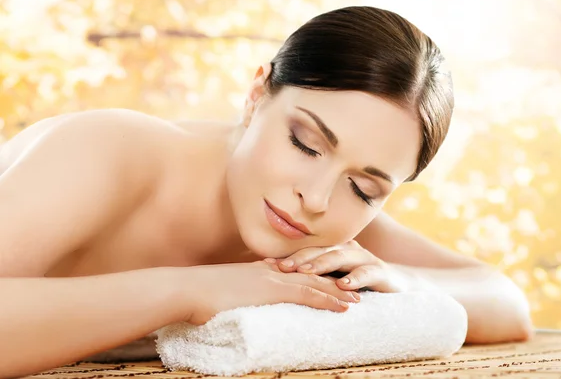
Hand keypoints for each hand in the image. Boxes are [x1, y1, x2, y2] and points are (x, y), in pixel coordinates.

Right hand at [181, 261, 360, 324]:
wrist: (187, 289)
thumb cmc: (196, 293)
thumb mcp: (220, 291)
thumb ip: (234, 294)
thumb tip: (235, 304)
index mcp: (258, 270)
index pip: (294, 270)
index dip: (314, 274)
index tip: (329, 277)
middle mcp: (269, 271)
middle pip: (310, 273)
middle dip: (333, 279)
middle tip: (354, 284)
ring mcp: (272, 279)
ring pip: (315, 282)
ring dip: (339, 290)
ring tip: (359, 296)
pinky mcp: (272, 291)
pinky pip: (308, 294)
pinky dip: (328, 299)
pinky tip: (343, 306)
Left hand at [266, 240, 408, 292]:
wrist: (398, 285)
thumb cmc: (358, 282)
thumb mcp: (333, 280)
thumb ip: (312, 278)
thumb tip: (277, 283)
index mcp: (333, 250)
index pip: (306, 251)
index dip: (287, 256)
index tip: (266, 264)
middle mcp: (347, 249)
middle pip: (320, 251)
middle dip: (300, 258)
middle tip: (282, 267)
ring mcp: (364, 259)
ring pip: (340, 257)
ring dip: (323, 264)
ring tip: (307, 272)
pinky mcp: (381, 271)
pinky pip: (367, 273)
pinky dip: (355, 278)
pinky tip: (343, 285)